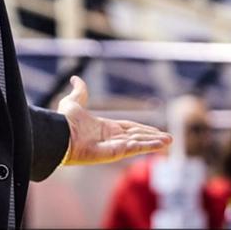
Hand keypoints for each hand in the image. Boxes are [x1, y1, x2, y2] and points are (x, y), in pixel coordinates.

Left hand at [57, 76, 171, 164]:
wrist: (61, 132)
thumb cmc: (65, 120)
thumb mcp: (73, 102)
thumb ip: (79, 91)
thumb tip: (75, 78)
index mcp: (104, 127)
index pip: (128, 128)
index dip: (142, 128)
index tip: (154, 130)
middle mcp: (111, 138)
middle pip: (137, 136)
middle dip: (152, 137)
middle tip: (169, 139)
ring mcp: (114, 146)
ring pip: (139, 143)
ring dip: (155, 142)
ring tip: (169, 141)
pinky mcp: (116, 152)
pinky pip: (136, 148)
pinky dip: (149, 146)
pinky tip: (161, 144)